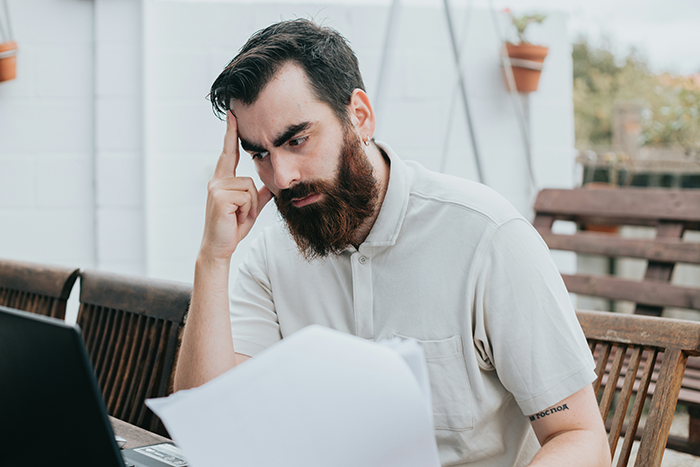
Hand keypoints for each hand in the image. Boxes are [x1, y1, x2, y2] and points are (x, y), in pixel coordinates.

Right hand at [200, 111, 272, 260]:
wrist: (219, 247)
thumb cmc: (232, 228)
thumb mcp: (250, 208)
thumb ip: (259, 194)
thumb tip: (272, 185)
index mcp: (223, 180)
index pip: (228, 153)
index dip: (231, 133)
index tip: (232, 114)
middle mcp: (217, 181)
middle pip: (248, 178)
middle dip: (250, 201)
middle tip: (239, 217)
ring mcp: (217, 187)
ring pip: (249, 187)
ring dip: (249, 207)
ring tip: (237, 217)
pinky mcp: (220, 196)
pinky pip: (246, 196)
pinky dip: (246, 210)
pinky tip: (235, 218)